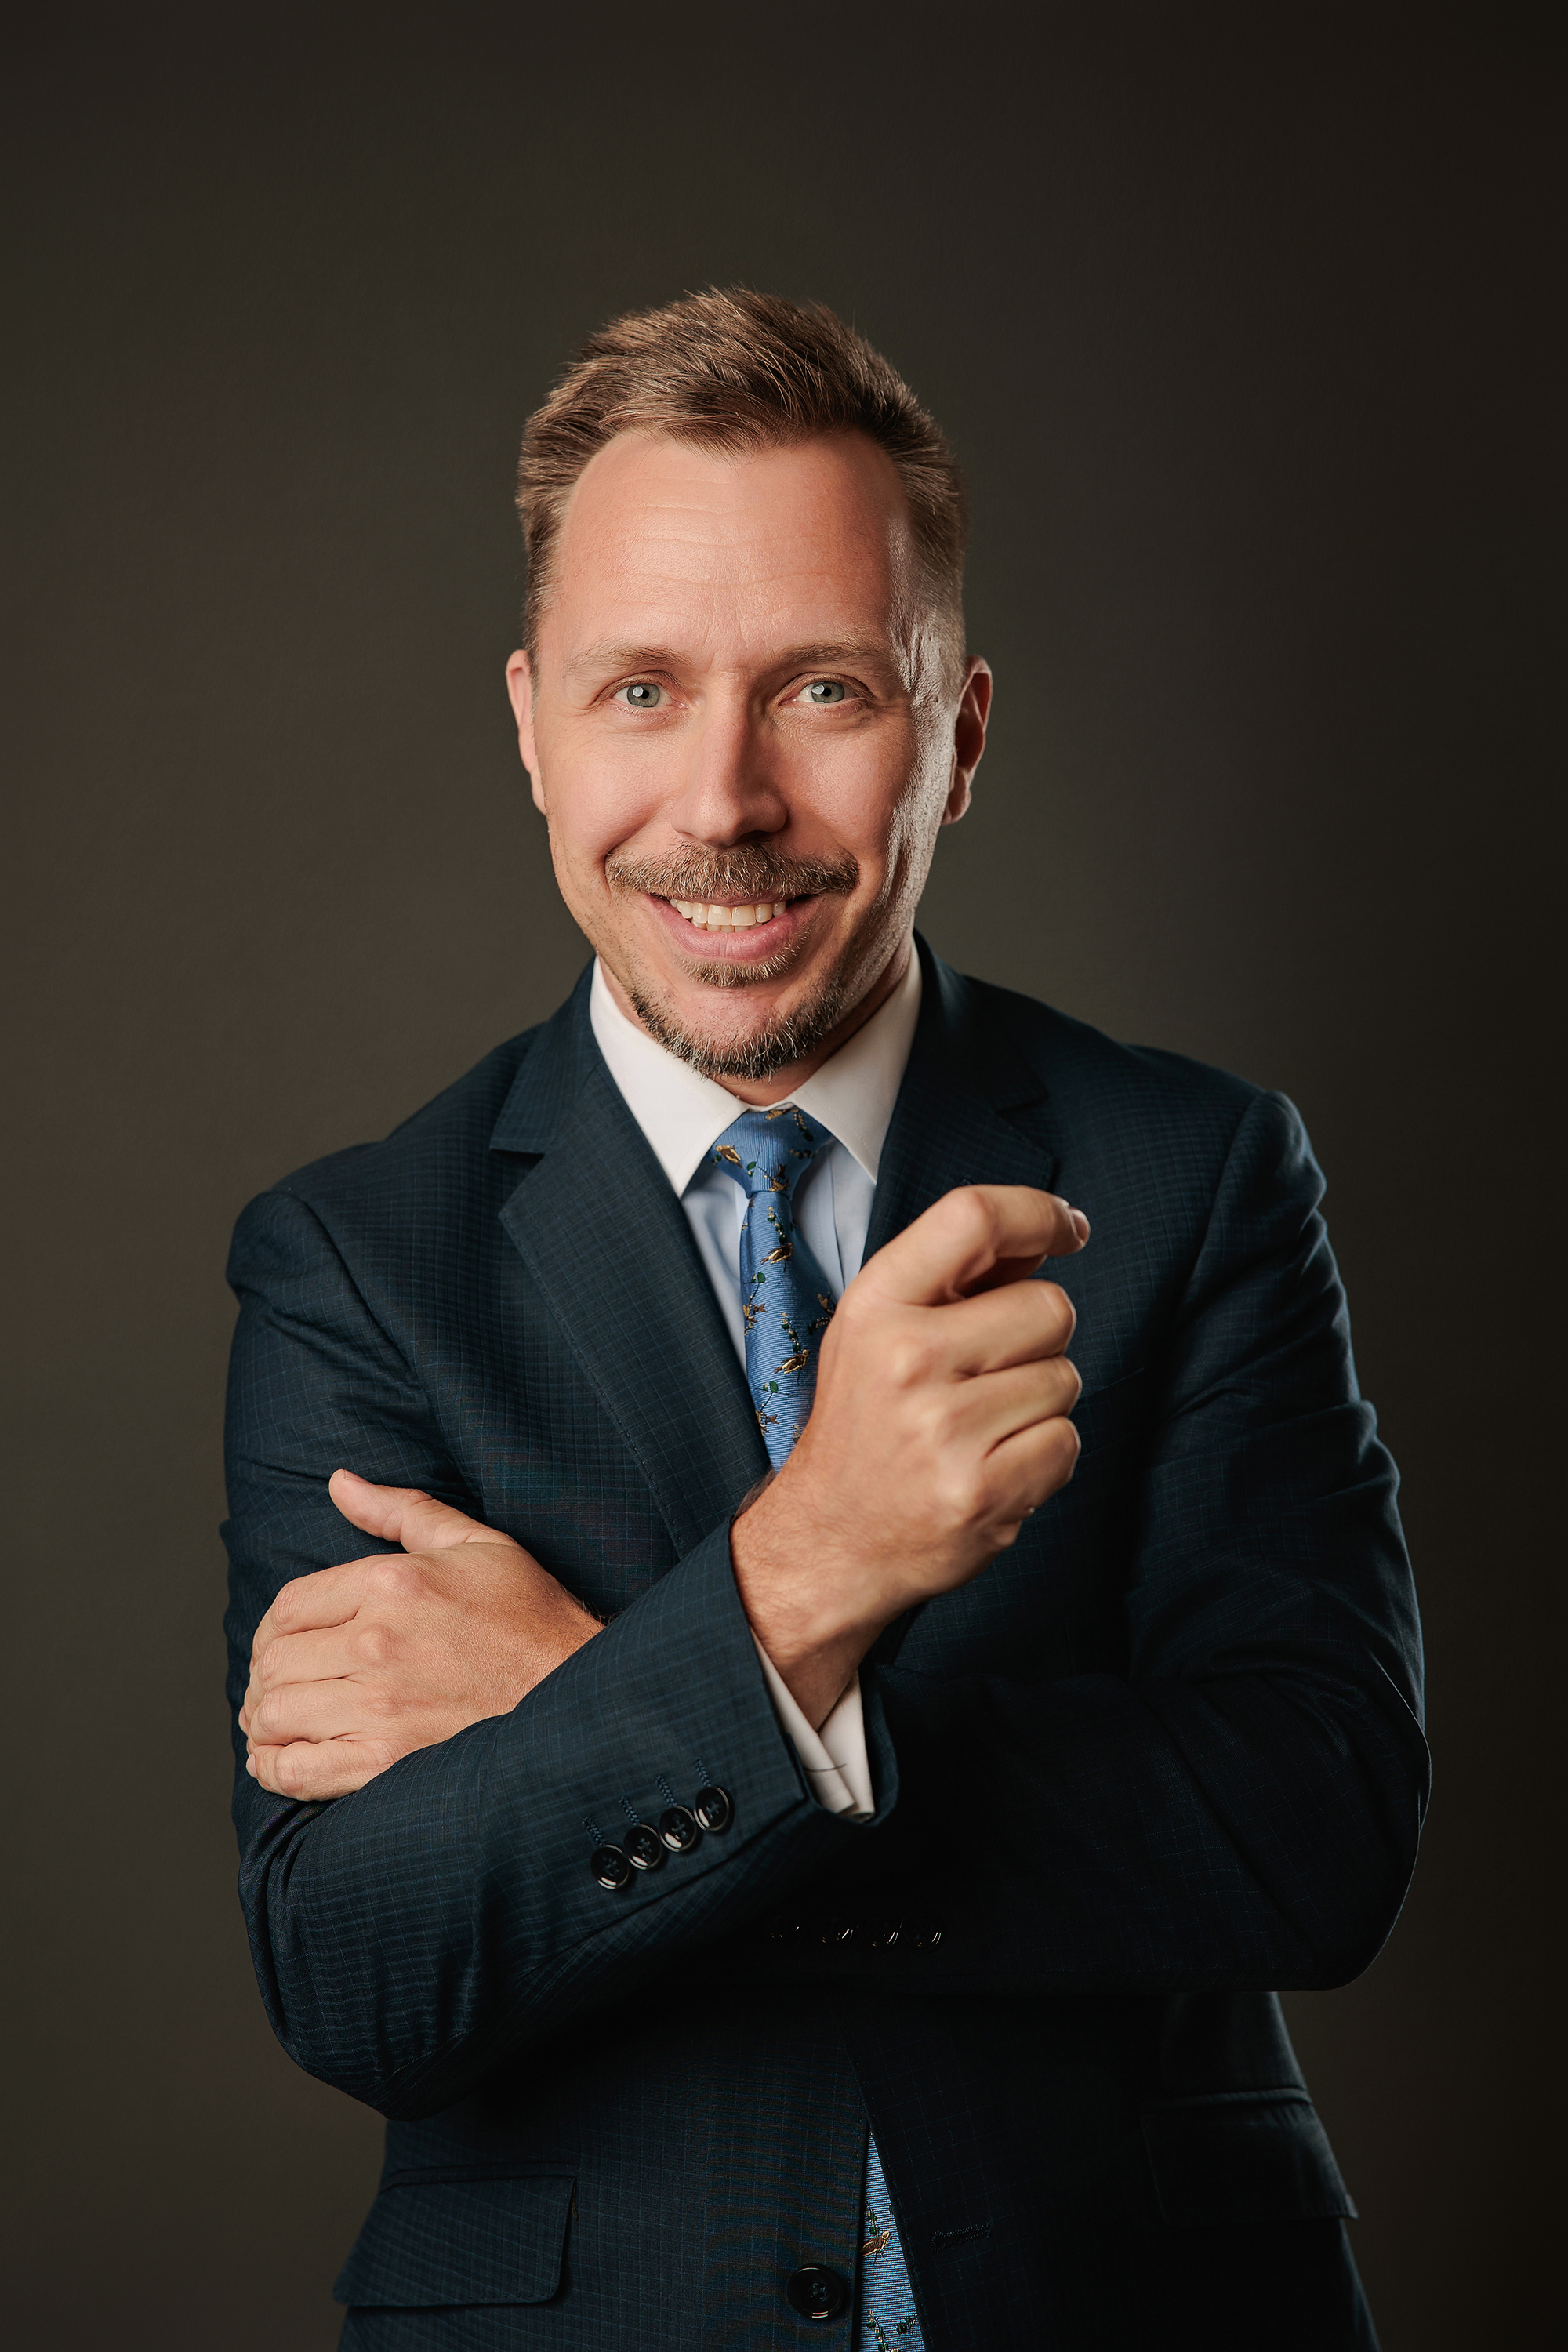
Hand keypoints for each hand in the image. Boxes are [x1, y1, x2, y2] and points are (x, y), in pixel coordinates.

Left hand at [240, 1470, 602, 1799]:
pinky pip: (296, 1770)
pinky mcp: (386, 1763)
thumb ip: (401, 1510)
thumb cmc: (530, 1617)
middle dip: (265, 1675)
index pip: (289, 1606)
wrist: (577, 1692)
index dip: (270, 1630)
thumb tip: (340, 1482)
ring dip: (264, 1721)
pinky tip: (280, 1760)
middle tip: (277, 1686)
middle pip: (274, 1661)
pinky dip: (274, 1768)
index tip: (279, 1646)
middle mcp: (378, 1642)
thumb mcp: (475, 1544)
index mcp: (392, 1583)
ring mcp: (380, 1706)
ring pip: (275, 1713)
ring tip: (276, 1722)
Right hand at [730, 1184, 1085, 1725]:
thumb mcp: (880, 1333)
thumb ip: (957, 1280)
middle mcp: (906, 1360)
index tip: (1070, 1228)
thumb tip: (1046, 1235)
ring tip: (980, 1429)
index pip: (974, 1217)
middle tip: (988, 1375)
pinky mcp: (983, 1492)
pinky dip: (1044, 1456)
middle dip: (1039, 1338)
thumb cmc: (866, 1427)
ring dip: (1039, 1403)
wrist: (830, 1541)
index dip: (1040, 1212)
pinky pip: (1067, 1443)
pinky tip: (993, 1466)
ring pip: (1065, 1379)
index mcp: (876, 1306)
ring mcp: (945, 1430)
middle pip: (1050, 1307)